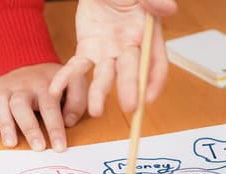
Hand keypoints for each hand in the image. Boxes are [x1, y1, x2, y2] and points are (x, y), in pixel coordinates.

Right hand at [0, 63, 87, 151]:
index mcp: (44, 84)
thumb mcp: (73, 82)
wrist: (29, 59)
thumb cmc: (53, 80)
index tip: (59, 147)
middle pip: (21, 105)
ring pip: (0, 104)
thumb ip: (77, 100)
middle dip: (29, 127)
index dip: (55, 128)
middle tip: (37, 148)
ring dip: (5, 124)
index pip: (49, 106)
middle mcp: (22, 85)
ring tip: (11, 143)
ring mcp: (5, 88)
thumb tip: (69, 121)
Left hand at [50, 0, 176, 115]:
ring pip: (103, 76)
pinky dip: (66, 78)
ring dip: (99, 93)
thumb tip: (169, 8)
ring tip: (95, 110)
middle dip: (130, 88)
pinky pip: (77, 67)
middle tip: (130, 107)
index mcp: (147, 35)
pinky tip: (56, 90)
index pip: (156, 63)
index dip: (155, 81)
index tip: (149, 97)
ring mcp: (107, 53)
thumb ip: (153, 1)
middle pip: (130, 72)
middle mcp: (129, 49)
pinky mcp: (87, 51)